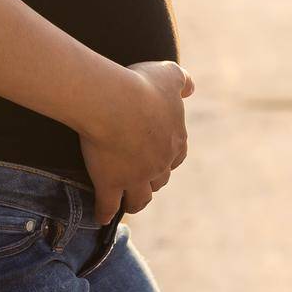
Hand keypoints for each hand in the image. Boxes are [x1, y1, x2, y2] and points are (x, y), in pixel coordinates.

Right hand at [78, 60, 193, 223]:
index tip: (161, 158)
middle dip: (153, 180)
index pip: (176, 157)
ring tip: (128, 203)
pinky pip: (108, 205)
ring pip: (140, 198)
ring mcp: (135, 177)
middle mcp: (159, 164)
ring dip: (135, 201)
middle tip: (142, 180)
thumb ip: (183, 79)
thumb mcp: (169, 74)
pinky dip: (104, 212)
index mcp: (174, 140)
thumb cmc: (142, 87)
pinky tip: (100, 217)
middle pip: (160, 180)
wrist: (116, 103)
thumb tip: (191, 88)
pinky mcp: (111, 183)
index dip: (168, 158)